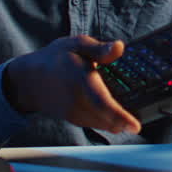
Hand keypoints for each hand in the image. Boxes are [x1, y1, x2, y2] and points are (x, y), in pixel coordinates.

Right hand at [5, 35, 141, 134]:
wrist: (30, 80)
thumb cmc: (56, 59)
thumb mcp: (76, 44)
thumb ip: (100, 49)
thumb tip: (120, 47)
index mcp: (81, 80)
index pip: (102, 103)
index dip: (120, 116)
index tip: (135, 126)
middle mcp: (78, 101)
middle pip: (109, 119)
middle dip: (128, 117)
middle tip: (141, 108)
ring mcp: (76, 113)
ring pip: (106, 124)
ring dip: (119, 119)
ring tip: (125, 103)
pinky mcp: (76, 120)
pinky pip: (99, 124)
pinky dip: (110, 119)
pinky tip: (114, 107)